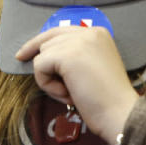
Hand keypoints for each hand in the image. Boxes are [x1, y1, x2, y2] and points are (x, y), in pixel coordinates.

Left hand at [16, 26, 138, 140]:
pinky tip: (67, 94)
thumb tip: (43, 55)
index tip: (24, 53)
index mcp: (98, 33)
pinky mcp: (66, 55)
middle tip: (41, 76)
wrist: (120, 113)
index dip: (40, 43)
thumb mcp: (92, 66)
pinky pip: (39, 66)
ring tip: (71, 93)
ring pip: (42, 55)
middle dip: (45, 64)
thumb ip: (75, 54)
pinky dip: (47, 85)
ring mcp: (77, 41)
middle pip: (48, 40)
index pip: (60, 31)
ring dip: (50, 78)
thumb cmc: (107, 98)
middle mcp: (88, 32)